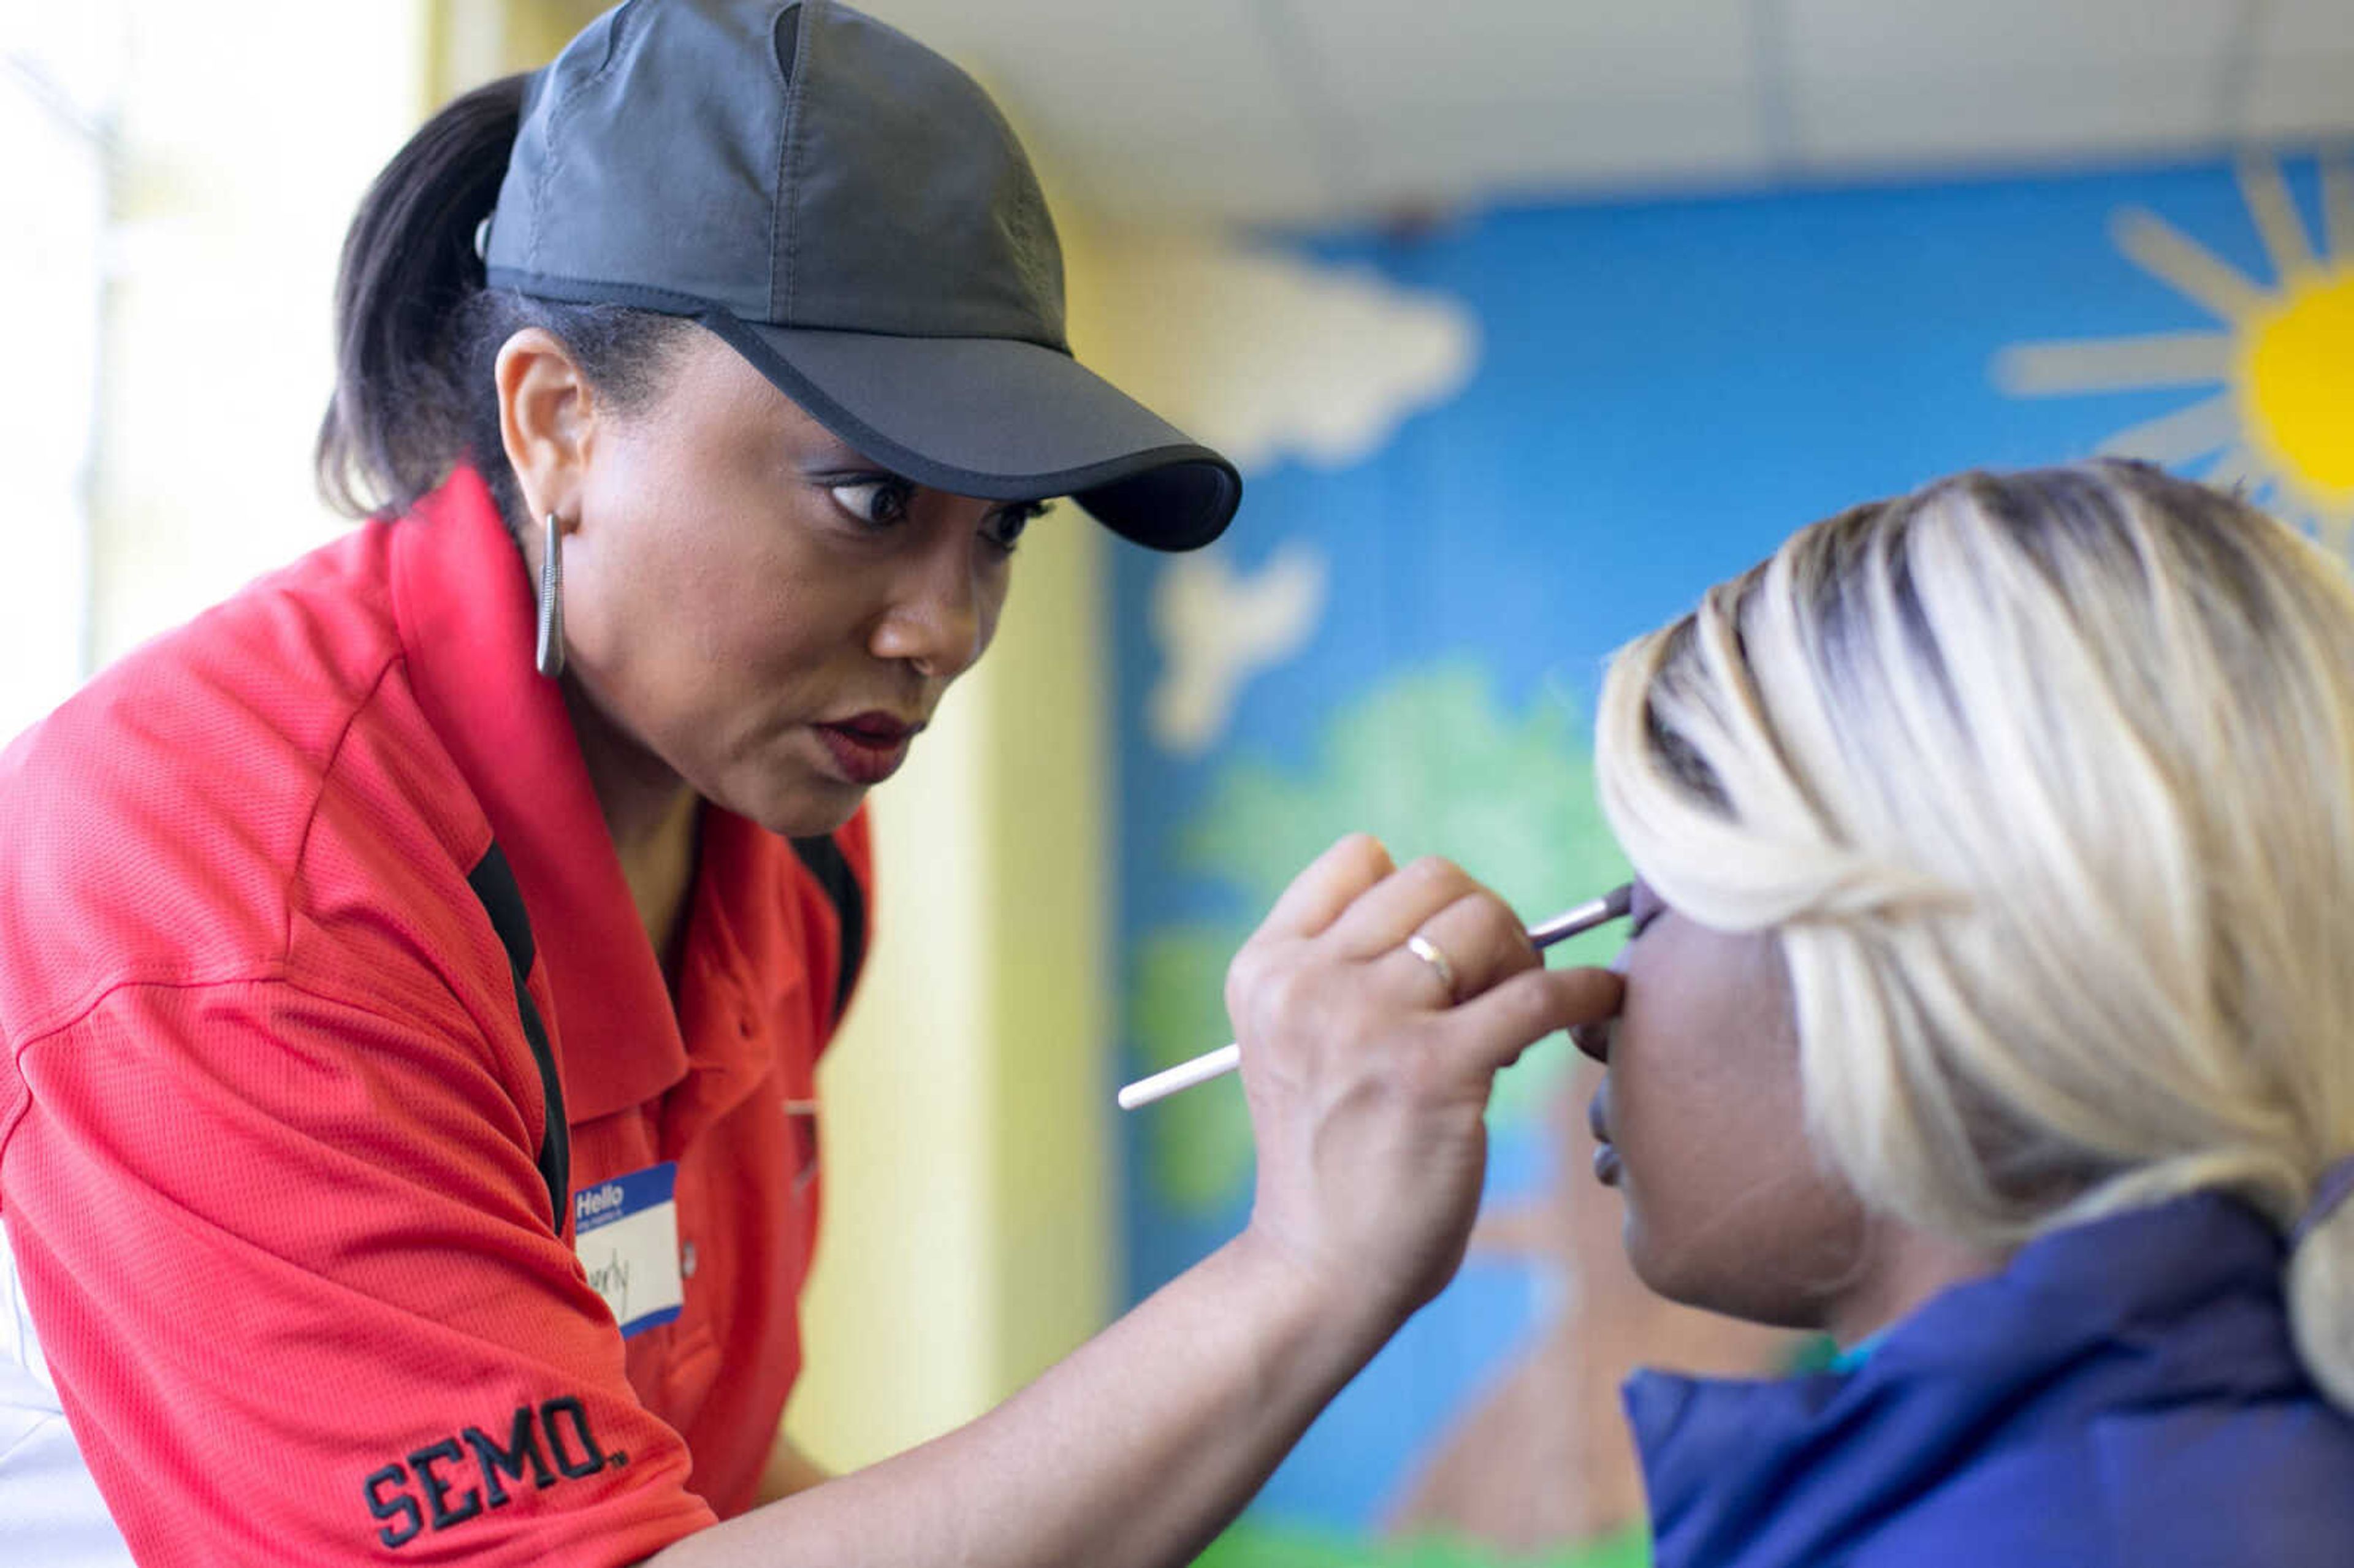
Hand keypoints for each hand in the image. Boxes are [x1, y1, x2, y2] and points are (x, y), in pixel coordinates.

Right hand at [1226, 835, 1624, 1335]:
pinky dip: (1586, 991)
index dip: (1415, 896)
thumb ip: (1346, 970)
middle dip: (1482, 923)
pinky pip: (1539, 993)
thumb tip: (1470, 912)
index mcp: (1266, 968)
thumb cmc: (1329, 1159)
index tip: (1438, 955)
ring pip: (1483, 919)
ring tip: (1511, 1024)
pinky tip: (1601, 1004)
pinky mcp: (1432, 1071)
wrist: (1319, 1272)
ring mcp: (1365, 1021)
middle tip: (1491, 992)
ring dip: (1520, 958)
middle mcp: (1305, 982)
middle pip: (1434, 879)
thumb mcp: (1299, 1042)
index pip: (1359, 857)